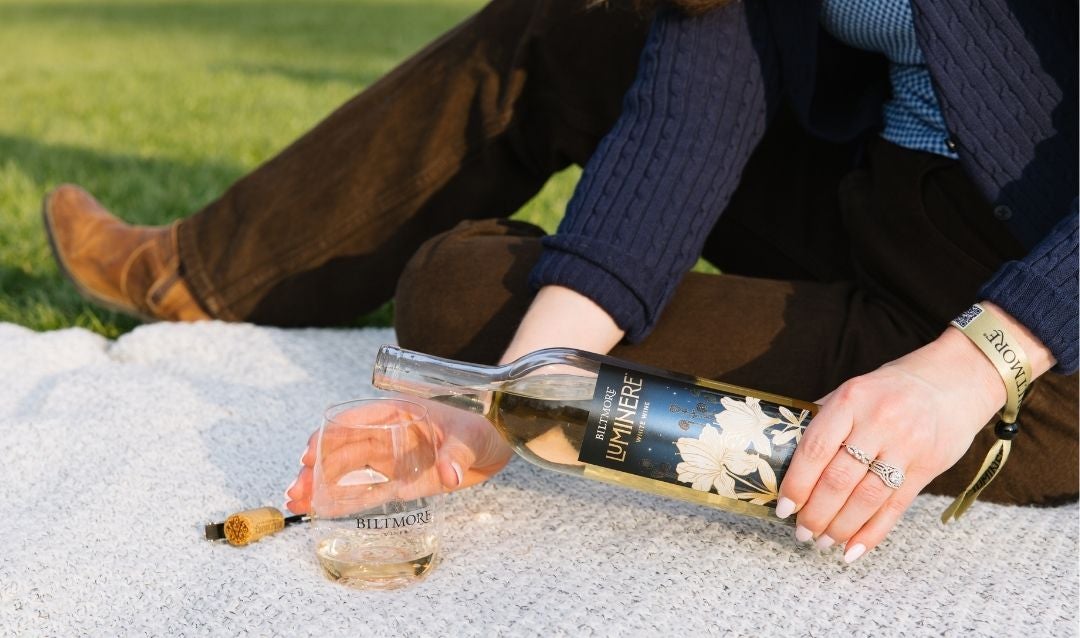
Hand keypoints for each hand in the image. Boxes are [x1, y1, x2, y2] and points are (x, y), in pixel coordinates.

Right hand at [285, 398, 512, 513]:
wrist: (503, 439)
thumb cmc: (485, 425)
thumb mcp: (471, 435)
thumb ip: (457, 454)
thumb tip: (448, 474)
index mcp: (402, 412)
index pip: (358, 420)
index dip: (331, 435)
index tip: (309, 452)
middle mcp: (393, 435)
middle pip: (347, 450)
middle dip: (318, 469)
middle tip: (296, 490)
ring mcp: (397, 459)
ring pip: (352, 472)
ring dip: (324, 486)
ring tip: (298, 503)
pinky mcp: (406, 481)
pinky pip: (372, 491)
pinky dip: (347, 500)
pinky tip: (323, 510)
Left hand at [775, 320, 1027, 562]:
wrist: (954, 380)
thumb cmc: (890, 388)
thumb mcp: (853, 391)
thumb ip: (823, 420)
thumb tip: (785, 455)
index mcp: (850, 400)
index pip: (815, 450)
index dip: (797, 484)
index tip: (783, 508)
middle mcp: (878, 422)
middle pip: (839, 479)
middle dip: (816, 513)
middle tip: (802, 532)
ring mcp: (906, 446)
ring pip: (866, 498)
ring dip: (840, 527)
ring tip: (822, 542)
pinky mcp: (927, 466)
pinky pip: (895, 507)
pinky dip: (872, 533)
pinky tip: (852, 549)